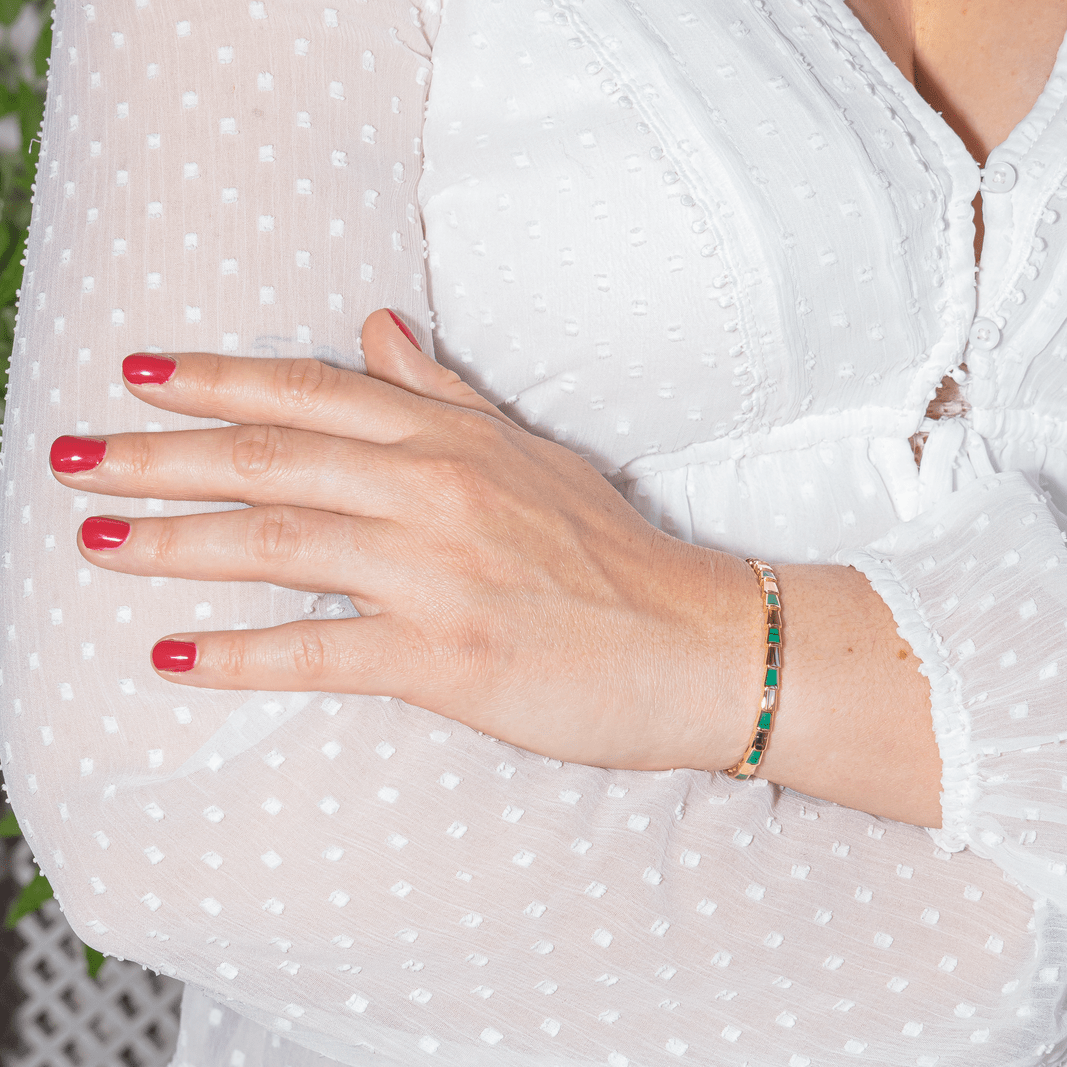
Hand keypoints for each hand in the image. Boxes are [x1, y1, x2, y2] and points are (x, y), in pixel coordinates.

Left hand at [49, 309, 763, 773]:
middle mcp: (435, 491)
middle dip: (161, 456)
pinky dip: (240, 656)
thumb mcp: (531, 452)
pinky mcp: (445, 658)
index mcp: (452, 440)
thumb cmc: (613, 549)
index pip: (310, 394)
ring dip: (176, 541)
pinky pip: (319, 652)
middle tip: (71, 459)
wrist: (694, 638)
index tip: (137, 374)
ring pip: (278, 544)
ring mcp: (437, 572)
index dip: (216, 381)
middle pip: (271, 460)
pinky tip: (173, 658)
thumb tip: (376, 331)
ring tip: (96, 540)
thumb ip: (445, 394)